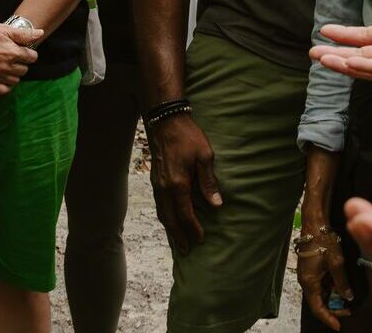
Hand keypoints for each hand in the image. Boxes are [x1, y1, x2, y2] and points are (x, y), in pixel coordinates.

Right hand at [0, 21, 42, 92]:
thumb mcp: (4, 29)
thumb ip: (24, 34)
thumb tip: (40, 33)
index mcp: (13, 53)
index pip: (32, 57)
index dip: (29, 52)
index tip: (22, 50)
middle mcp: (6, 67)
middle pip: (24, 69)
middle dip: (21, 63)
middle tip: (13, 57)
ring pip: (15, 80)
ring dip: (13, 74)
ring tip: (6, 66)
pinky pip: (3, 90)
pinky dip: (5, 85)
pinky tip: (1, 76)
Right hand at [146, 111, 221, 253]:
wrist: (165, 121)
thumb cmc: (188, 136)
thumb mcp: (205, 156)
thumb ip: (209, 182)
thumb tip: (216, 205)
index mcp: (178, 184)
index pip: (185, 214)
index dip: (193, 228)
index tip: (201, 239)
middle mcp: (164, 188)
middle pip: (170, 219)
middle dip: (178, 236)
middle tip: (186, 250)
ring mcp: (157, 184)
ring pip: (162, 213)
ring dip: (170, 228)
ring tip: (177, 240)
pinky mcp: (155, 180)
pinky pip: (159, 204)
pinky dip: (164, 216)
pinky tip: (169, 219)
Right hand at [297, 203, 353, 329]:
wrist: (315, 223)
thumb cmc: (322, 239)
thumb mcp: (336, 262)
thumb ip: (342, 282)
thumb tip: (347, 296)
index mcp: (309, 282)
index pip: (317, 309)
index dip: (328, 319)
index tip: (338, 325)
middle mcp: (306, 281)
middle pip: (318, 303)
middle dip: (332, 308)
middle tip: (347, 309)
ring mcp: (307, 275)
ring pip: (320, 294)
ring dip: (332, 296)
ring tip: (345, 296)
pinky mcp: (311, 269)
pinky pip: (320, 284)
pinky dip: (330, 287)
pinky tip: (339, 284)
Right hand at [310, 0, 371, 79]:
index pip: (365, 36)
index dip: (345, 35)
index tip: (325, 30)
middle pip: (359, 55)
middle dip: (336, 54)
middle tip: (313, 52)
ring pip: (365, 66)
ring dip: (343, 63)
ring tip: (322, 59)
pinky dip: (364, 67)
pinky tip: (346, 63)